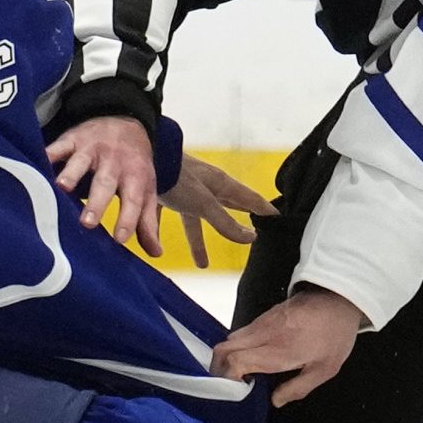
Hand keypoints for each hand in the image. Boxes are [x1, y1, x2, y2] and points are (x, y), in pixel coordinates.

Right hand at [46, 115, 159, 253]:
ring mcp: (93, 149)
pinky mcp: (73, 139)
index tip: (119, 239)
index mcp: (135, 177)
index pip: (134, 200)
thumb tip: (155, 254)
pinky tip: (39, 164)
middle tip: (87, 224)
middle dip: (97, 203)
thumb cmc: (134, 165)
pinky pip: (59, 146)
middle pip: (106, 183)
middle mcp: (115, 162)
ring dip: (71, 174)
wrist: (126, 121)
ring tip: (61, 188)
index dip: (128, 219)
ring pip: (81, 163)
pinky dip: (49, 154)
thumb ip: (148, 222)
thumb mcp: (146, 189)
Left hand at [160, 155, 276, 268]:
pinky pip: (167, 219)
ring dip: (198, 241)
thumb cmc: (178, 178)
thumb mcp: (205, 204)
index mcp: (221, 185)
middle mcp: (205, 187)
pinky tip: (157, 249)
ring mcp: (184, 191)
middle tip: (252, 233)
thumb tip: (251, 238)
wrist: (145, 160)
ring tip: (202, 263)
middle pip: (226, 207)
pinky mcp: (163, 195)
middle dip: (237, 222)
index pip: (249, 198)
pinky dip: (165, 234)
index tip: (278, 216)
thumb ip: (226, 223)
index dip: (263, 208)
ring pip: (195, 221)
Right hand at [213, 287, 364, 405]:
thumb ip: (298, 388)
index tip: (238, 391)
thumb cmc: (335, 334)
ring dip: (228, 358)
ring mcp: (261, 322)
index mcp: (277, 349)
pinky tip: (253, 359)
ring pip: (229, 340)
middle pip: (222, 349)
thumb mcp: (325, 368)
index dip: (228, 378)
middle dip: (219, 370)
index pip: (235, 360)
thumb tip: (275, 400)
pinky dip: (237, 348)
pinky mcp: (263, 316)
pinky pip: (241, 333)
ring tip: (242, 375)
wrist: (340, 297)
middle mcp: (263, 334)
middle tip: (232, 385)